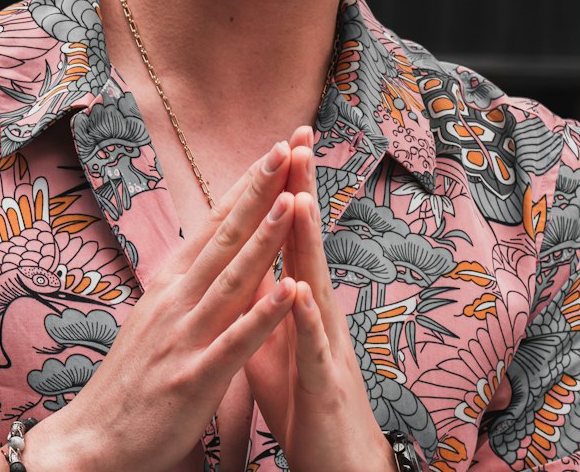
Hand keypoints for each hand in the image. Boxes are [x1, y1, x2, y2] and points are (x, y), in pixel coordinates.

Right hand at [19, 140, 298, 471]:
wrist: (89, 441)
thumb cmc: (130, 382)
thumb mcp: (155, 316)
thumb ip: (184, 281)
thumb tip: (210, 246)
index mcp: (171, 283)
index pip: (215, 223)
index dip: (245, 186)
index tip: (273, 150)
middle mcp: (177, 299)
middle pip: (226, 236)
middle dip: (259, 190)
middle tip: (286, 146)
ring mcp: (185, 336)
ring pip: (233, 278)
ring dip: (265, 237)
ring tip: (293, 200)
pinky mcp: (194, 378)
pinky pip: (236, 342)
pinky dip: (265, 315)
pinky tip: (292, 291)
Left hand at [246, 127, 393, 471]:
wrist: (338, 466)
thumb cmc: (304, 400)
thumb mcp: (272, 340)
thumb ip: (260, 298)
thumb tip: (241, 260)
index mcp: (298, 301)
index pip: (288, 234)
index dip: (283, 189)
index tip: (277, 141)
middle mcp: (317, 314)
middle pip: (307, 244)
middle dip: (302, 192)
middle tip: (298, 140)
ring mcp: (325, 346)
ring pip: (314, 286)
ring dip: (307, 244)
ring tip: (299, 199)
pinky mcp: (323, 385)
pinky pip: (312, 349)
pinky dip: (304, 320)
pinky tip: (297, 293)